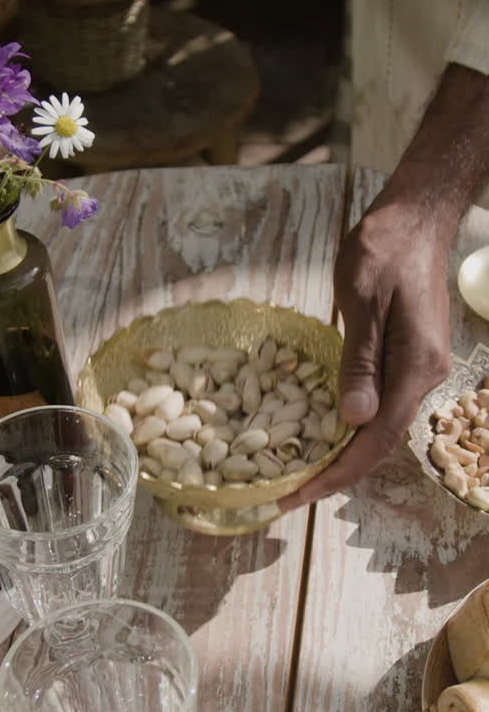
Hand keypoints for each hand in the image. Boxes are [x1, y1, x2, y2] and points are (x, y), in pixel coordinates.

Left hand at [279, 200, 450, 510]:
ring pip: (380, 424)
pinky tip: (322, 428)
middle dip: (336, 471)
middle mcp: (424, 375)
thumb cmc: (385, 248)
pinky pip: (380, 400)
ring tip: (299, 470)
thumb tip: (353, 421)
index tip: (298, 495)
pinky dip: (351, 422)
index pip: (377, 439)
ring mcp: (418, 366)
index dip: (337, 473)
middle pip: (380, 441)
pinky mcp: (408, 355)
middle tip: (288, 492)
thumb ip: (358, 362)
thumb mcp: (362, 300)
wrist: (416, 217)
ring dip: (343, 450)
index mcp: (415, 366)